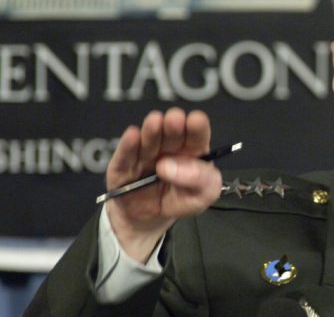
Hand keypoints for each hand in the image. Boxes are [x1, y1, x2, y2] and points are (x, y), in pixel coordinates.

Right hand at [105, 108, 221, 262]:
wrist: (150, 220)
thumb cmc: (181, 200)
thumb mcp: (204, 195)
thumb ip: (201, 179)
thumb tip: (174, 166)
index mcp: (192, 150)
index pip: (196, 134)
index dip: (196, 126)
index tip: (195, 121)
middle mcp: (168, 148)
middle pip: (171, 133)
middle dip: (173, 125)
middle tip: (174, 120)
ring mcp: (144, 156)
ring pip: (148, 141)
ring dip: (151, 131)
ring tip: (154, 123)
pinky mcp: (123, 169)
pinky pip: (124, 158)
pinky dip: (127, 146)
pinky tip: (132, 135)